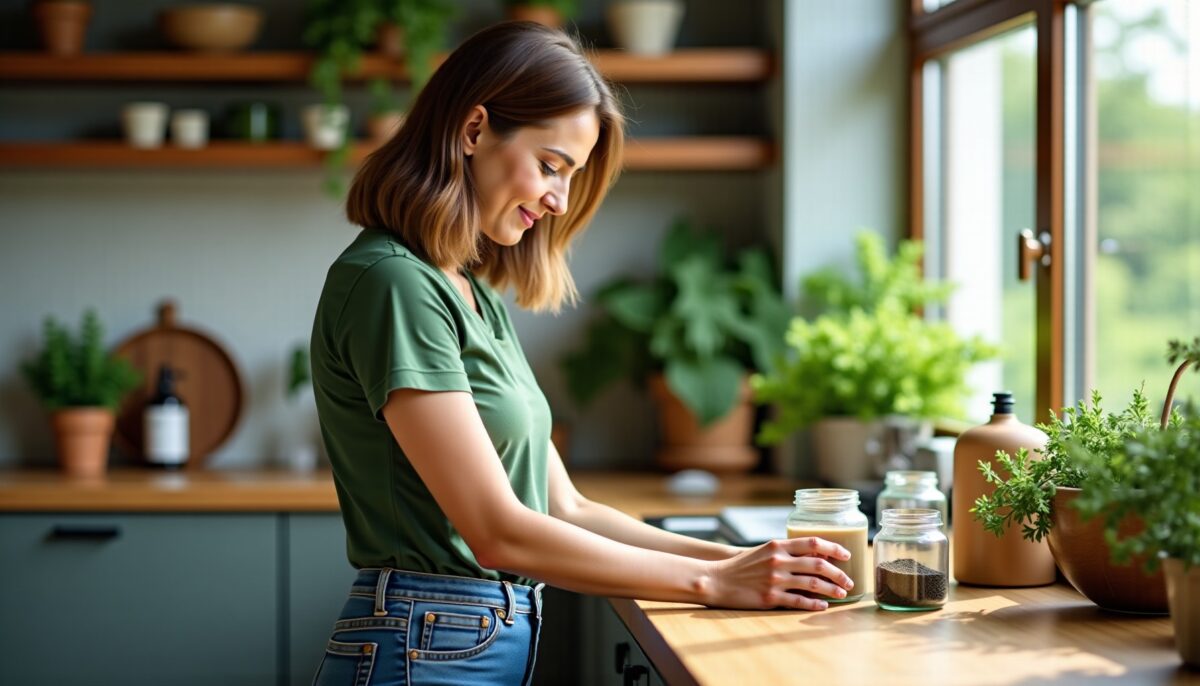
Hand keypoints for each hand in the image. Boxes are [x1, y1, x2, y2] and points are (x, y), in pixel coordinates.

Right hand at [704, 537, 853, 610]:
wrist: (717, 579)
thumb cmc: (742, 565)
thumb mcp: (764, 551)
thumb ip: (786, 551)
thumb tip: (814, 556)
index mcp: (778, 545)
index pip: (813, 542)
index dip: (834, 548)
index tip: (846, 555)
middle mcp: (778, 561)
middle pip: (818, 565)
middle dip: (838, 574)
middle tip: (849, 580)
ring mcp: (775, 580)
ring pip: (812, 584)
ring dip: (831, 589)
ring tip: (842, 594)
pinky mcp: (770, 597)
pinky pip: (799, 602)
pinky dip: (815, 604)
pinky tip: (823, 605)